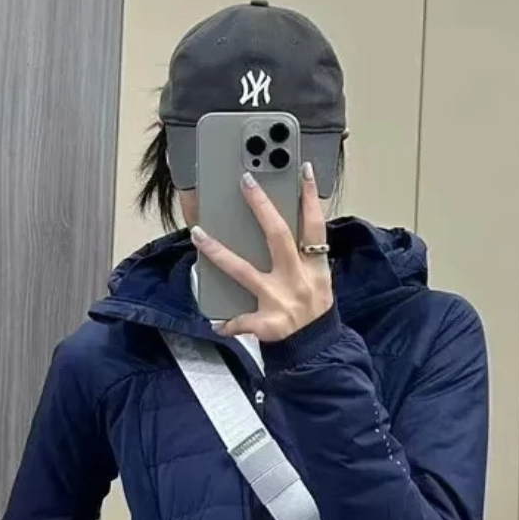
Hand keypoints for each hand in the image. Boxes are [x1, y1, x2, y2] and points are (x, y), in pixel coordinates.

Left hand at [190, 162, 332, 341]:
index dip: (311, 197)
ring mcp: (280, 301)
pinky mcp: (267, 324)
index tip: (304, 170)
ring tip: (198, 234)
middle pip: (278, 235)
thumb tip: (281, 225)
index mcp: (314, 268)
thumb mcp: (320, 280)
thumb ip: (304, 256)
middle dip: (262, 207)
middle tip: (246, 181)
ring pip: (244, 271)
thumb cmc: (314, 311)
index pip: (314, 226)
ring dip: (218, 252)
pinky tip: (214, 322)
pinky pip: (241, 321)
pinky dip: (228, 322)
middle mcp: (297, 280)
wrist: (317, 349)